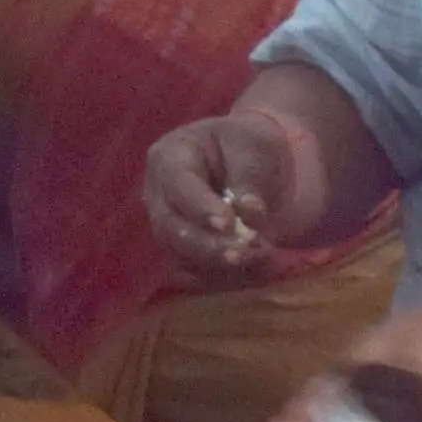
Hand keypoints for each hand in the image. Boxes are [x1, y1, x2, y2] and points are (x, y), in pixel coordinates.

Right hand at [145, 103, 336, 278]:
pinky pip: (199, 272)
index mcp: (169, 157)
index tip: (229, 224)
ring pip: (182, 255)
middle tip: (243, 253)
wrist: (250, 163)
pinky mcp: (183, 252)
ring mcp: (167, 226)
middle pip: (170, 228)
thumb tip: (248, 212)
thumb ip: (250, 177)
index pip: (178, 185)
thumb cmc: (247, 145)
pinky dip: (229, 275)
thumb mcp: (254, 146)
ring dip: (221, 264)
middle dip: (207, 245)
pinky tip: (260, 268)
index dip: (200, 207)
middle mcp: (158, 195)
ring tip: (263, 258)